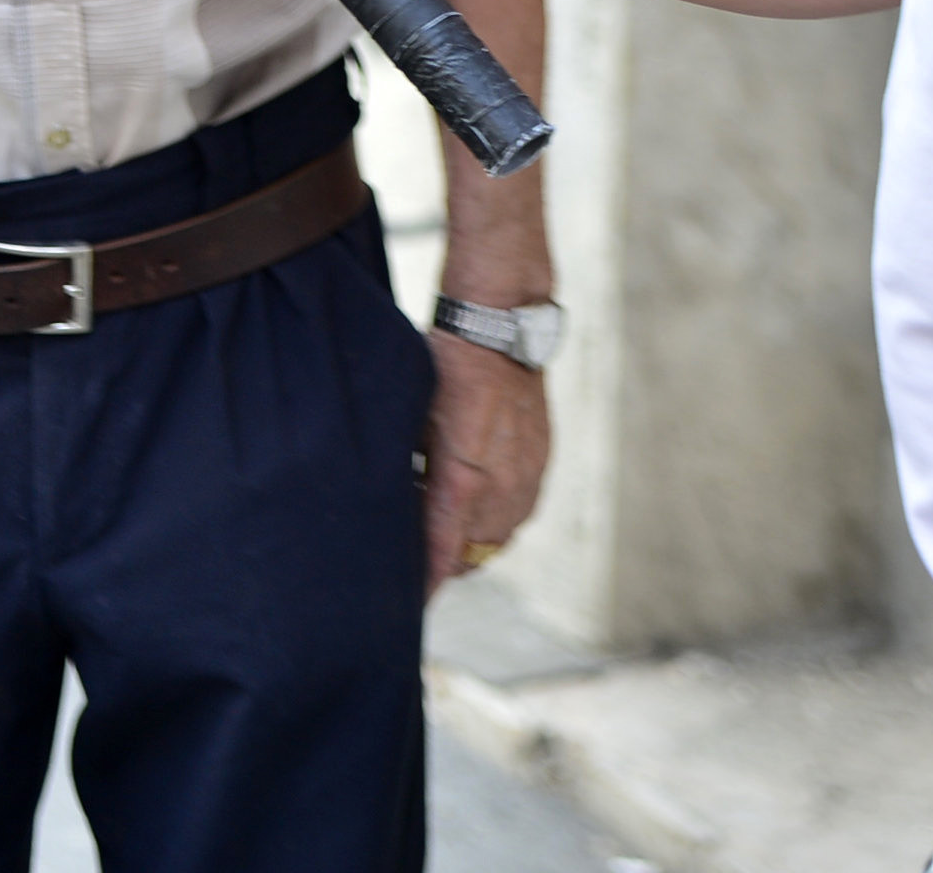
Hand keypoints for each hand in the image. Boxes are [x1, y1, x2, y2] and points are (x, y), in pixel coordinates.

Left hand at [423, 331, 550, 599]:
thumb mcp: (412, 417)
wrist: (499, 329)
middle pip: (474, 553)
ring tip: (442, 543)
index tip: (411, 603)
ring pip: (499, 537)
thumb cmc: (443, 366)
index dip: (428, 580)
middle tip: (415, 566)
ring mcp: (527, 477)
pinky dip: (494, 522)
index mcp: (465, 477)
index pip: (445, 549)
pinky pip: (519, 512)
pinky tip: (472, 512)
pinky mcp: (540, 464)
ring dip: (472, 546)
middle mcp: (503, 486)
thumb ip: (411, 468)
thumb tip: (393, 506)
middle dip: (446, 565)